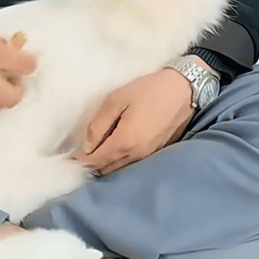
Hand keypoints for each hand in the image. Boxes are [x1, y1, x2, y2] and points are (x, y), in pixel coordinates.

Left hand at [72, 69, 197, 175]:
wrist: (185, 89)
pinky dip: (122, 159)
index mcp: (124, 142)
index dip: (81, 160)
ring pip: (120, 168)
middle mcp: (136, 155)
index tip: (73, 154)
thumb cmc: (149, 90)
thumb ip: (98, 125)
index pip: (95, 162)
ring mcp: (149, 156)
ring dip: (107, 163)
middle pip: (106, 169)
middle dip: (93, 163)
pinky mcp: (158, 152)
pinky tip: (119, 145)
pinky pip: (133, 163)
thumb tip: (86, 147)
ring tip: (101, 146)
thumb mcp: (117, 99)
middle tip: (85, 150)